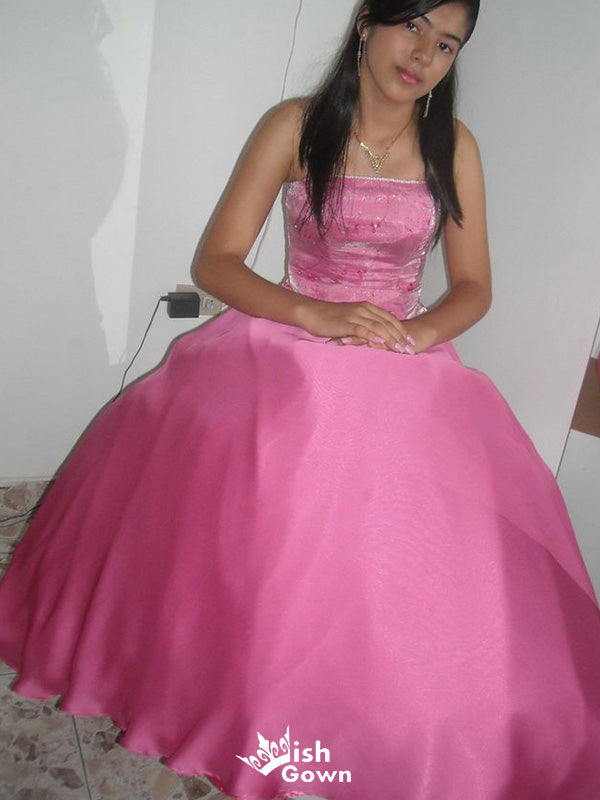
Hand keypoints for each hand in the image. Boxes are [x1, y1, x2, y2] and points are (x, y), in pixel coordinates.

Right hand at [297, 297, 421, 353]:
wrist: (311, 312)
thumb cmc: (329, 318)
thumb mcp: (350, 319)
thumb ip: (363, 325)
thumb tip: (375, 335)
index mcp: (366, 307)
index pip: (389, 319)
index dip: (402, 330)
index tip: (411, 341)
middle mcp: (364, 309)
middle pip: (387, 323)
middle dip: (401, 337)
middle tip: (411, 350)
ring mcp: (355, 315)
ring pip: (378, 327)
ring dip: (391, 339)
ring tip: (401, 350)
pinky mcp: (346, 323)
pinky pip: (362, 329)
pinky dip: (373, 335)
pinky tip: (381, 342)